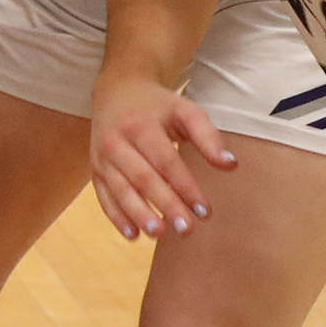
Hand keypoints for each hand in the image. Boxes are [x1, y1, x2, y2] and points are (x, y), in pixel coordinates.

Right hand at [89, 74, 227, 238]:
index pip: (166, 162)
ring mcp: (101, 157)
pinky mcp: (95, 169)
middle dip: (165, 205)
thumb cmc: (157, 105)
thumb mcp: (184, 110)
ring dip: (139, 214)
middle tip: (188, 230)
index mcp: (139, 126)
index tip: (206, 211)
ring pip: (120, 189)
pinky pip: (103, 196)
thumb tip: (230, 165)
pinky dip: (116, 217)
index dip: (186, 187)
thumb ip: (207, 135)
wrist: (116, 90)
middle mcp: (116, 142)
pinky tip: (133, 235)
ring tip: (159, 234)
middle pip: (143, 178)